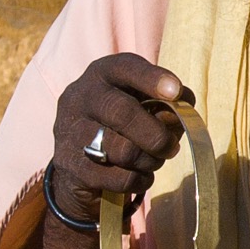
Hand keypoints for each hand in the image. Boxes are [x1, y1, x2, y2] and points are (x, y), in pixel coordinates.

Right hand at [44, 55, 190, 248]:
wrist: (79, 168)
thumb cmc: (123, 127)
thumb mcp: (143, 107)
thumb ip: (165, 106)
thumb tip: (179, 116)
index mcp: (100, 75)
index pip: (124, 67)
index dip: (152, 78)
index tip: (175, 91)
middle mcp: (79, 98)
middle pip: (123, 113)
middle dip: (156, 135)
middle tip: (171, 147)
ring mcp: (70, 133)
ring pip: (124, 150)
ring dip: (150, 161)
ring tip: (153, 161)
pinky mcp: (71, 167)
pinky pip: (120, 178)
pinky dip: (139, 180)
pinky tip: (138, 176)